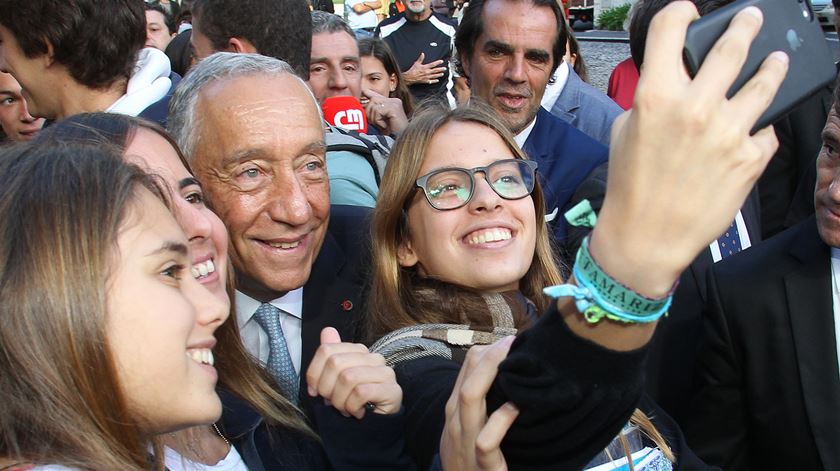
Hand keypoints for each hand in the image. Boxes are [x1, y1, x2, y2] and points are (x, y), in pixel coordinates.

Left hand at [306, 327, 401, 418]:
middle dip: (327, 389)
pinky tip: (357, 412)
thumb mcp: (335, 381)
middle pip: (335, 363)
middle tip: (332, 402)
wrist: (377, 426)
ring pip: (348, 378)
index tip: (314, 391)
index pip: (327, 350)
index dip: (314, 373)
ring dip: (340, 400)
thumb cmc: (355, 402)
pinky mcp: (392, 390)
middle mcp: (373, 358)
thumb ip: (330, 356)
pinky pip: (361, 392)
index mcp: (359, 351)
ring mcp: (385, 372)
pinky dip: (352, 406)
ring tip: (345, 409)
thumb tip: (327, 331)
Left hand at [362, 88, 408, 133]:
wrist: (401, 140)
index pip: (377, 94)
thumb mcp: (379, 121)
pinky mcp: (394, 108)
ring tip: (382, 126)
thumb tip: (361, 105)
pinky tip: (385, 126)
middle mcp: (394, 100)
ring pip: (374, 106)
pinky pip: (378, 111)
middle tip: (376, 124)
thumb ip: (373, 112)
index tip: (363, 91)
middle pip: (373, 100)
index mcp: (392, 102)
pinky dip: (378, 120)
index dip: (368, 93)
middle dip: (370, 113)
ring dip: (374, 119)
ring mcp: (395, 103)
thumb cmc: (390, 133)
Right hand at [403, 53, 445, 85]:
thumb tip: (422, 54)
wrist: (409, 77)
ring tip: (442, 74)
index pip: (433, 64)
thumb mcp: (416, 63)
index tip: (441, 61)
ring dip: (439, 75)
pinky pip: (431, 81)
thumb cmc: (412, 70)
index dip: (437, 62)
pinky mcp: (425, 81)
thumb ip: (420, 59)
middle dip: (440, 69)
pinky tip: (437, 80)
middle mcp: (427, 72)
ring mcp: (426, 77)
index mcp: (425, 67)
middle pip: (435, 70)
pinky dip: (434, 81)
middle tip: (445, 68)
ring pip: (434, 76)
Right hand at [440, 336, 518, 470]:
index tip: (510, 341)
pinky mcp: (482, 465)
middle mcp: (457, 422)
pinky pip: (487, 440)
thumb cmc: (468, 459)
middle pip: (468, 378)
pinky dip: (501, 421)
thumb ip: (480, 403)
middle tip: (515, 340)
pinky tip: (516, 408)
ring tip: (515, 361)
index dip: (486, 351)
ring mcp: (466, 442)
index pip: (465, 369)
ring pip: (470, 398)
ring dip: (491, 373)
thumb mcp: (466, 428)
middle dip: (491, 355)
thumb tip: (503, 374)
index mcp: (455, 410)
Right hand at [591, 2, 787, 297]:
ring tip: (776, 60)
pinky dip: (760, 128)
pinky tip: (753, 130)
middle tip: (752, 19)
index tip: (687, 12)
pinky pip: (767, 130)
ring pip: (766, 82)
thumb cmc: (630, 188)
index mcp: (656, 96)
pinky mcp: (751, 158)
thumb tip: (674, 84)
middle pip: (732, 45)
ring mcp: (729, 132)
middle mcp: (696, 107)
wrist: (646, 237)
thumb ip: (652, 100)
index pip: (671, 27)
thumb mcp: (625, 132)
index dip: (680, 12)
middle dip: (745, 25)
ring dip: (773, 66)